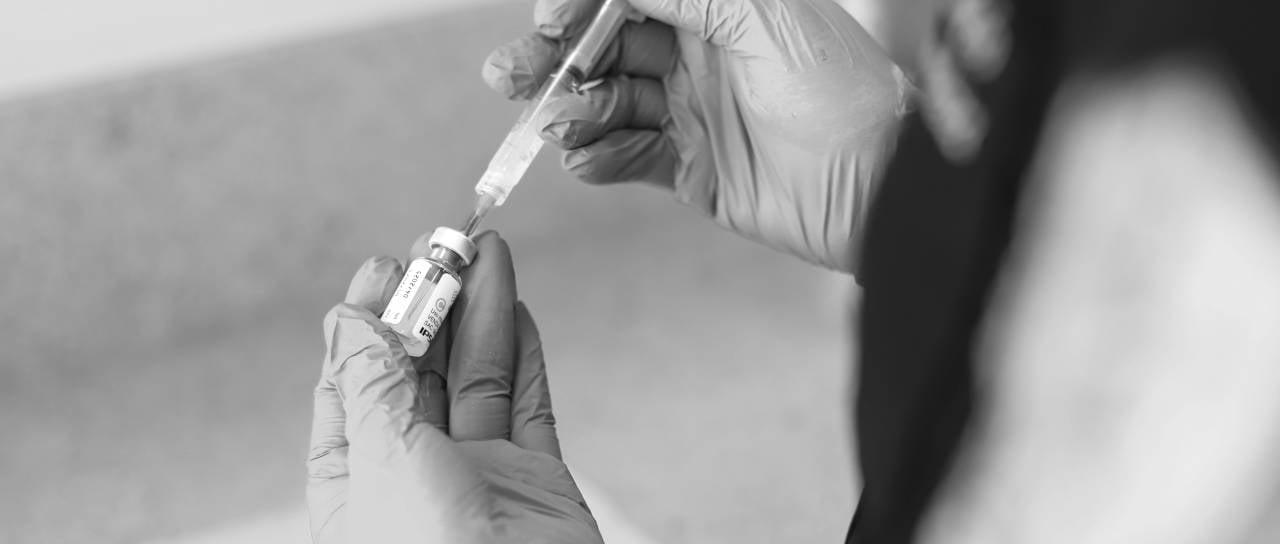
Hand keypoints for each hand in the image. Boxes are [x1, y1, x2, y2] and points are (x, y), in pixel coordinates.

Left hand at [306, 232, 601, 543]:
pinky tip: (517, 309)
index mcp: (358, 479)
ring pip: (476, 378)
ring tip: (487, 254)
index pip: (354, 382)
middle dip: (432, 305)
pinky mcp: (536, 480)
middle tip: (447, 244)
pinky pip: (527, 405)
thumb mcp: (381, 458)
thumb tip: (350, 316)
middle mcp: (416, 475)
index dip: (368, 320)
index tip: (388, 265)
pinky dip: (524, 354)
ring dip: (481, 314)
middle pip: (419, 372)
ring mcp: (480, 477)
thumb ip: (370, 382)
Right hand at [482, 0, 910, 272]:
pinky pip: (627, 157)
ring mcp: (691, 111)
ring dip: (574, 111)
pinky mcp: (691, 169)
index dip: (580, 5)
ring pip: (607, 102)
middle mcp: (698, 53)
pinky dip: (599, 156)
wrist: (880, 187)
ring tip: (558, 123)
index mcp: (718, 7)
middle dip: (554, 58)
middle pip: (603, 46)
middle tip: (511, 76)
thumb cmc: (840, 90)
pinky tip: (586, 158)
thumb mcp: (761, 14)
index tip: (550, 22)